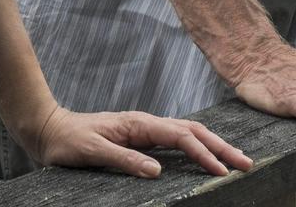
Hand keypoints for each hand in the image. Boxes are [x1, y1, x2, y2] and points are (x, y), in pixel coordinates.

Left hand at [27, 106, 253, 179]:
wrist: (50, 130)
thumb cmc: (68, 141)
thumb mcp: (92, 153)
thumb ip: (125, 160)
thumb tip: (157, 171)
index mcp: (138, 124)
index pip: (181, 137)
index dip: (203, 154)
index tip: (221, 170)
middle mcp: (145, 123)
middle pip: (192, 131)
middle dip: (220, 146)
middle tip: (246, 163)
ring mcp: (144, 129)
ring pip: (187, 133)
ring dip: (212, 145)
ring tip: (235, 160)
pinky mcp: (141, 138)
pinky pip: (176, 140)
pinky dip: (196, 147)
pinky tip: (206, 156)